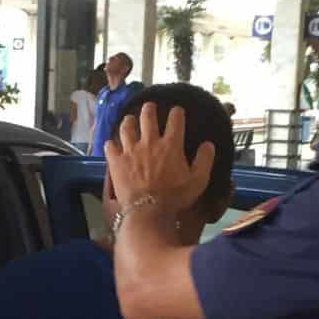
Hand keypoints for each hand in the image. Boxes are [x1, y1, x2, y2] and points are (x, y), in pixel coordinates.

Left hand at [105, 101, 214, 217]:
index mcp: (171, 145)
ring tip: (130, 119)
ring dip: (128, 121)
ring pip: (127, 127)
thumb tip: (208, 144)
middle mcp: (150, 142)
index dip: (177, 112)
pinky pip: (110, 146)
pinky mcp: (116, 161)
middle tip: (150, 107)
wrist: (149, 211)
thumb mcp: (198, 181)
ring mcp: (130, 150)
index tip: (177, 111)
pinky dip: (111, 144)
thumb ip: (204, 160)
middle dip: (149, 108)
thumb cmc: (175, 198)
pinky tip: (112, 144)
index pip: (175, 120)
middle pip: (148, 116)